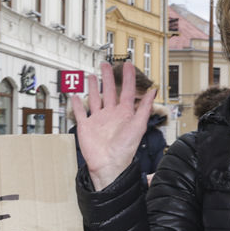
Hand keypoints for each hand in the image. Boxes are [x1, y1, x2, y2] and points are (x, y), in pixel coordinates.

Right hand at [70, 61, 157, 189]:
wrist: (108, 164)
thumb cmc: (125, 149)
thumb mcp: (138, 125)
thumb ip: (145, 107)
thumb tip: (154, 91)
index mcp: (124, 114)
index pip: (127, 91)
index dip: (128, 78)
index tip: (128, 65)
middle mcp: (111, 115)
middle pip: (109, 91)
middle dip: (108, 78)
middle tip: (106, 65)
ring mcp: (98, 120)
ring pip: (94, 99)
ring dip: (92, 88)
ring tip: (91, 76)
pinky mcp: (86, 126)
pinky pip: (80, 112)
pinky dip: (76, 104)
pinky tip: (75, 95)